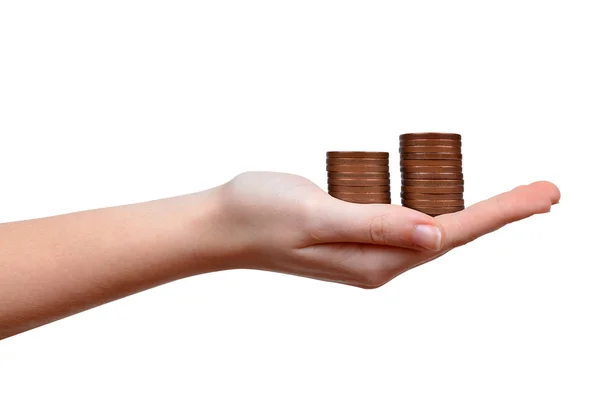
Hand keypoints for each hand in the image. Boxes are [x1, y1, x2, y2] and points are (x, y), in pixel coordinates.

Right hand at [217, 172, 559, 287]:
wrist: (221, 224)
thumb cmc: (260, 215)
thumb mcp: (316, 215)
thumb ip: (374, 226)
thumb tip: (435, 236)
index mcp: (374, 260)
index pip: (451, 233)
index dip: (501, 212)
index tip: (544, 195)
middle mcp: (378, 261)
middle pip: (452, 233)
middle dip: (501, 213)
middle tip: (545, 193)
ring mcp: (366, 250)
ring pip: (433, 229)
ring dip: (476, 213)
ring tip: (516, 201)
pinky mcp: (355, 235)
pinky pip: (408, 222)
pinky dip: (439, 208)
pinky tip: (452, 204)